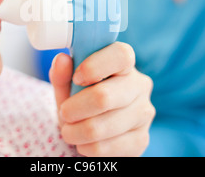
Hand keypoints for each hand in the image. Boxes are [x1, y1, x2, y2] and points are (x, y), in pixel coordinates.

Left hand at [49, 42, 154, 156]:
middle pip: (104, 97)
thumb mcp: (69, 85)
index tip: (76, 78)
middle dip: (74, 109)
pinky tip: (84, 142)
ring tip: (69, 130)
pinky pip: (105, 148)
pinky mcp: (141, 139)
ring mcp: (144, 113)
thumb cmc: (83, 100)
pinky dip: (86, 147)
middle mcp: (140, 85)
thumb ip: (62, 73)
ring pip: (101, 127)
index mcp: (125, 64)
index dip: (94, 66)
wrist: (96, 131)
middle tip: (64, 113)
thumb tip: (61, 60)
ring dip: (75, 132)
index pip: (121, 55)